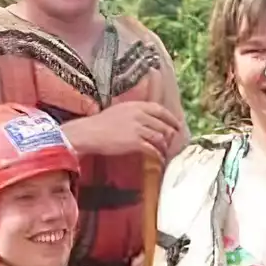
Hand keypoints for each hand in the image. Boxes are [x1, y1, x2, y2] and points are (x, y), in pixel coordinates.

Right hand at [64, 100, 180, 158]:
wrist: (89, 133)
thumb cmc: (100, 123)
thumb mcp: (119, 110)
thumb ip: (134, 112)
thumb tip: (146, 119)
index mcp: (136, 106)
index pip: (160, 110)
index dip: (170, 118)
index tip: (177, 124)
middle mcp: (139, 115)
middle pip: (163, 124)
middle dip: (171, 135)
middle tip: (174, 142)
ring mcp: (137, 128)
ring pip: (160, 137)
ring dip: (165, 146)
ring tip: (166, 152)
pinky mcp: (134, 142)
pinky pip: (152, 148)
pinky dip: (158, 155)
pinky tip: (159, 159)